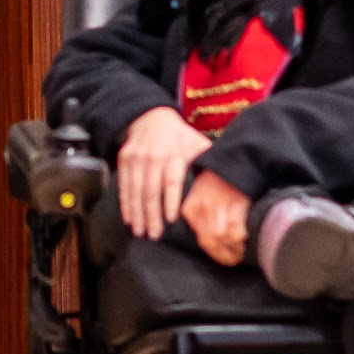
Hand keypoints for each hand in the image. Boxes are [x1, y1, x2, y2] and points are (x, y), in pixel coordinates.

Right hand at [116, 109, 215, 240]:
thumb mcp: (196, 143)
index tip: (170, 219)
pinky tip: (128, 218)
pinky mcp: (125, 160)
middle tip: (154, 235)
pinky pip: (124, 185)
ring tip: (140, 232)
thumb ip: (208, 161)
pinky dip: (125, 203)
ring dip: (137, 214)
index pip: (171, 182)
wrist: (151, 117)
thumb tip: (229, 180)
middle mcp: (153, 157)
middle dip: (151, 215)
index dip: (170, 201)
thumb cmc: (179, 136)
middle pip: (151, 191)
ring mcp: (137, 159)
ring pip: (136, 191)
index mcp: (173, 155)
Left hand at [180, 169, 253, 265]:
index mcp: (191, 209)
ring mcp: (217, 209)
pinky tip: (246, 242)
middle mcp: (201, 210)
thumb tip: (212, 238)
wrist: (236, 161)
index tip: (223, 256)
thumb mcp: (201, 196)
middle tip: (233, 260)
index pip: (200, 239)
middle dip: (223, 256)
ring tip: (241, 253)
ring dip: (233, 251)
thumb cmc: (220, 181)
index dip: (214, 252)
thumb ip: (202, 216)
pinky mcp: (233, 206)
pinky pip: (235, 232)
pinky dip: (240, 241)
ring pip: (222, 240)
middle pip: (210, 242)